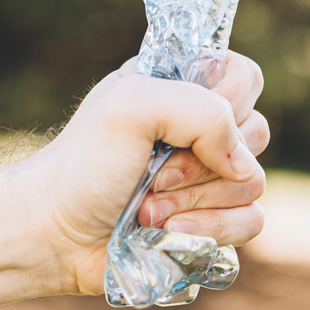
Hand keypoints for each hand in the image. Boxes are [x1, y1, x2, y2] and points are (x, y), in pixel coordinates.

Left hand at [27, 52, 268, 294]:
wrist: (55, 233)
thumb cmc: (83, 164)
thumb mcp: (131, 107)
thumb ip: (200, 111)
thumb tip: (242, 164)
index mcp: (181, 90)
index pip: (244, 76)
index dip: (228, 100)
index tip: (183, 123)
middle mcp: (201, 131)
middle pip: (255, 134)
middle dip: (200, 161)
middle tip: (154, 172)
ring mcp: (210, 179)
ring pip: (252, 184)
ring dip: (195, 201)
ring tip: (147, 209)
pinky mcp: (213, 223)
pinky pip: (251, 223)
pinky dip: (210, 230)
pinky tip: (167, 233)